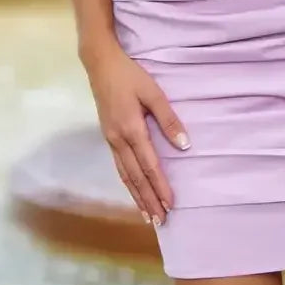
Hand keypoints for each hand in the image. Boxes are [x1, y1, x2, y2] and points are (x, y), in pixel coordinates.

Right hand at [83, 41, 189, 225]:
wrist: (100, 63)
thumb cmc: (130, 75)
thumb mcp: (153, 92)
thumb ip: (168, 119)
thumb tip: (184, 145)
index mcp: (131, 129)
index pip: (149, 165)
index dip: (160, 186)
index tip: (171, 204)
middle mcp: (118, 140)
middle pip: (136, 177)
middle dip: (149, 199)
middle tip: (161, 220)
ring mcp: (110, 139)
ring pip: (125, 175)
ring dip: (137, 196)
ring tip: (148, 215)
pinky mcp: (108, 136)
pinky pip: (119, 166)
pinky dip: (127, 183)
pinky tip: (133, 190)